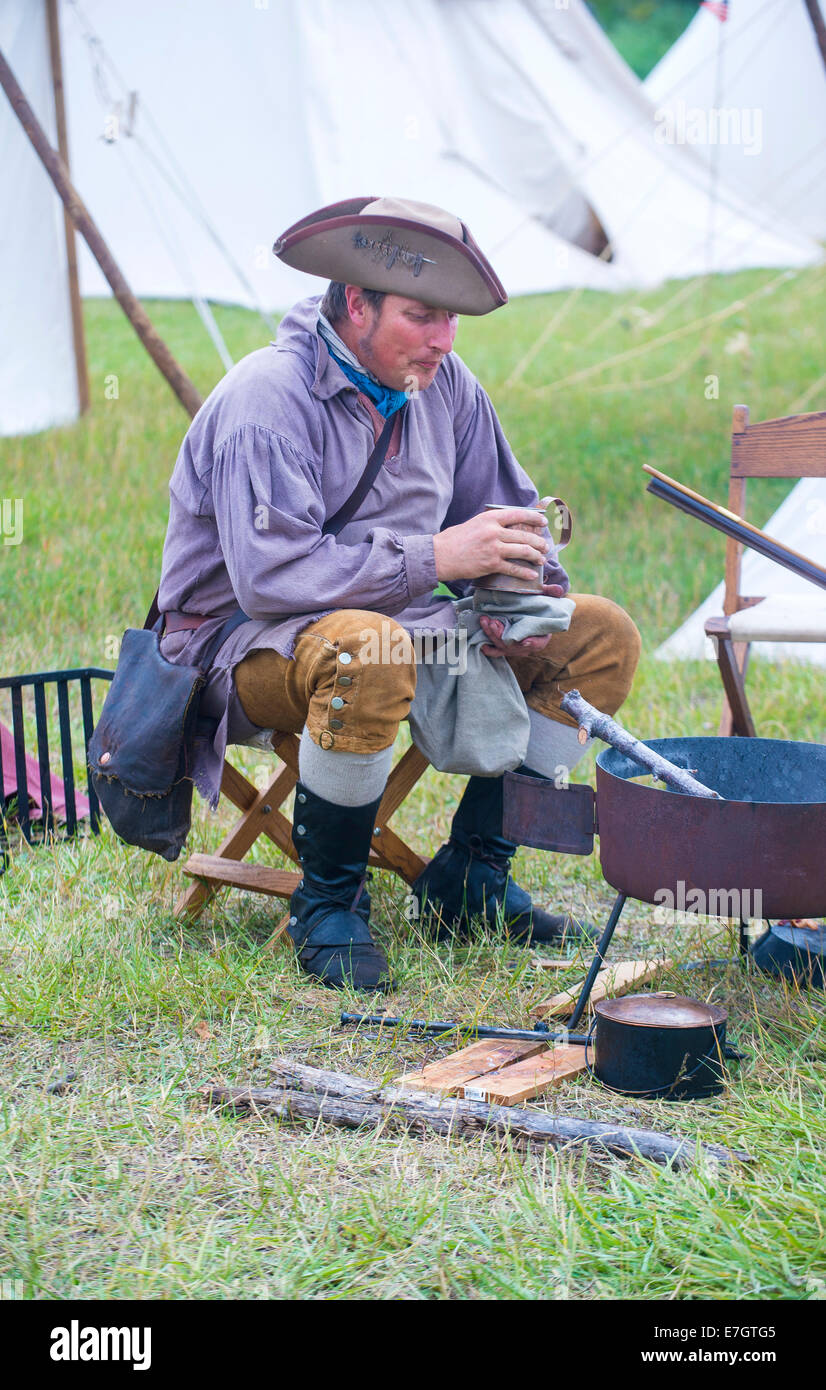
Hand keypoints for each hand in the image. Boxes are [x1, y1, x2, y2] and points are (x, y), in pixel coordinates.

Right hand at [433, 507, 549, 583]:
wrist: (440, 555)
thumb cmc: (454, 540)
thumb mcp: (474, 524)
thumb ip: (490, 524)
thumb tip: (507, 528)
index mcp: (490, 518)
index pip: (518, 514)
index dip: (533, 518)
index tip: (542, 522)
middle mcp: (494, 531)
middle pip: (524, 536)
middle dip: (538, 542)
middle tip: (544, 546)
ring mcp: (493, 548)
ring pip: (523, 551)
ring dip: (535, 556)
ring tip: (541, 559)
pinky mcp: (491, 564)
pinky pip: (513, 568)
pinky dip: (525, 572)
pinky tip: (531, 575)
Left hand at [479, 582, 565, 657]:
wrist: (531, 613)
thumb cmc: (540, 606)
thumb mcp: (548, 598)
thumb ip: (552, 593)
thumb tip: (558, 589)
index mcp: (542, 637)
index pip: (539, 643)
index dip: (532, 643)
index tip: (525, 641)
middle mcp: (527, 645)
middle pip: (514, 646)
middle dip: (502, 635)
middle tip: (494, 622)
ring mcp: (515, 648)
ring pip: (502, 646)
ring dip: (492, 635)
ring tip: (485, 621)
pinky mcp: (504, 647)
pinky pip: (495, 652)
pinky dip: (488, 649)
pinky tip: (481, 643)